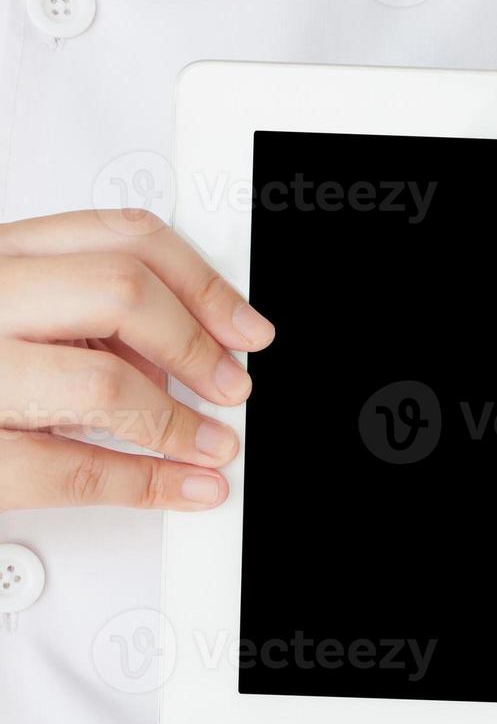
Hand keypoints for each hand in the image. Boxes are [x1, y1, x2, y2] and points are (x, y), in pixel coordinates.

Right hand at [0, 210, 273, 511]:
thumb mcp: (13, 316)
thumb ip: (81, 318)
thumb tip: (185, 350)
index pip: (122, 237)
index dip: (203, 283)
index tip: (246, 327)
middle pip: (120, 292)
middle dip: (195, 345)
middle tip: (231, 386)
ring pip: (102, 381)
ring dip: (178, 423)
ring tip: (212, 445)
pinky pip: (69, 469)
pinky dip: (145, 484)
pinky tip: (183, 486)